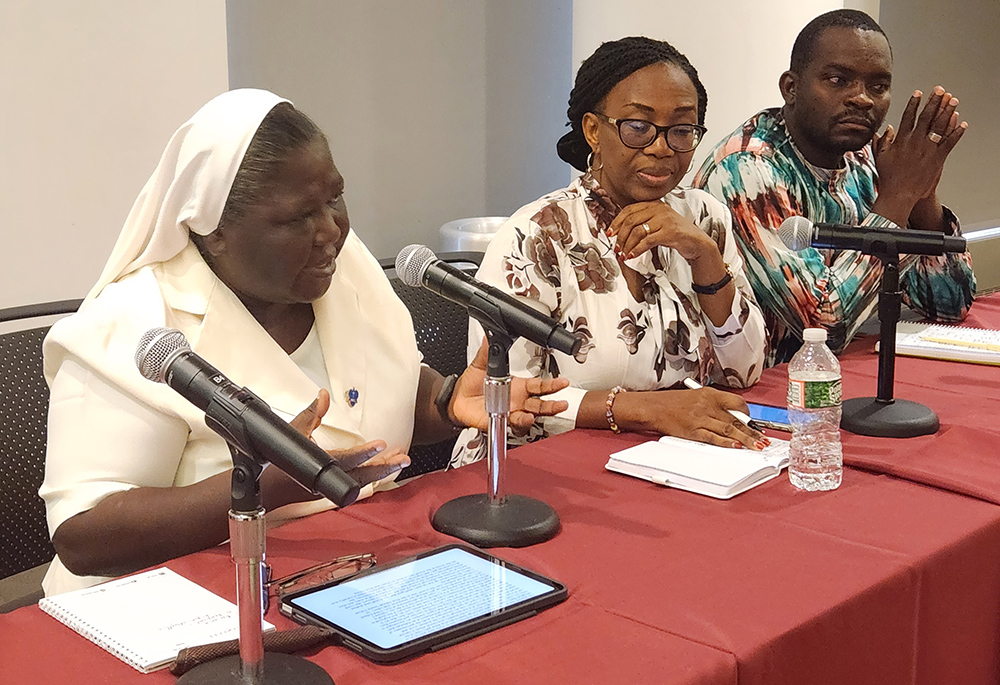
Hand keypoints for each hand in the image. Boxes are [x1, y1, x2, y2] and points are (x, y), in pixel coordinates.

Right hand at [271, 390, 408, 501]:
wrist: (269, 487)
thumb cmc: (279, 459)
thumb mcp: (293, 431)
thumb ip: (311, 413)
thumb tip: (322, 394)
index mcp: (319, 465)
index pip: (346, 459)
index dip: (365, 453)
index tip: (382, 444)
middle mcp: (327, 481)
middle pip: (361, 476)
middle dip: (384, 468)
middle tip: (403, 459)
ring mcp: (331, 489)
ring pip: (362, 482)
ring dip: (382, 472)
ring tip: (400, 461)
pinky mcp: (333, 491)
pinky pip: (358, 484)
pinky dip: (372, 476)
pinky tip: (384, 468)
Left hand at [451, 339, 569, 433]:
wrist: (457, 400)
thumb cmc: (471, 384)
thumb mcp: (480, 364)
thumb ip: (488, 351)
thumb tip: (491, 335)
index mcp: (518, 385)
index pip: (539, 385)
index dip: (552, 384)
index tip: (563, 382)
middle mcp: (518, 400)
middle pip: (541, 403)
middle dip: (554, 403)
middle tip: (563, 402)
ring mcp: (511, 412)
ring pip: (532, 415)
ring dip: (540, 414)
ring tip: (545, 410)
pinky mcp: (501, 421)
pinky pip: (514, 424)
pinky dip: (520, 422)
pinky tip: (524, 417)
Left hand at [607, 200, 717, 263]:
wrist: (697, 242)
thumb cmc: (677, 234)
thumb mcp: (659, 223)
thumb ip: (643, 223)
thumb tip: (621, 233)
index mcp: (654, 204)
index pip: (629, 210)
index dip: (616, 222)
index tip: (609, 233)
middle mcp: (659, 209)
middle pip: (631, 220)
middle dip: (620, 236)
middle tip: (615, 247)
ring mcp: (665, 220)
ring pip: (637, 231)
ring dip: (627, 245)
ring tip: (622, 254)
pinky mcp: (669, 232)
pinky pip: (647, 241)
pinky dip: (637, 249)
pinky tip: (632, 255)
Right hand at [617, 387, 767, 449]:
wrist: (654, 407)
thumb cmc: (673, 403)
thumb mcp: (696, 397)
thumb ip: (715, 406)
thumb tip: (733, 419)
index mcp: (710, 394)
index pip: (737, 403)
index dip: (748, 414)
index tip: (754, 423)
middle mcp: (708, 406)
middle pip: (736, 420)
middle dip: (752, 431)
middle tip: (763, 440)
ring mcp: (701, 419)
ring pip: (728, 430)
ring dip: (744, 439)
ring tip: (756, 446)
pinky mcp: (693, 431)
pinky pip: (713, 438)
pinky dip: (725, 442)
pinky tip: (735, 446)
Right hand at [871, 87, 966, 225]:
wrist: (899, 194)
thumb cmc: (888, 177)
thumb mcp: (880, 157)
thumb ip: (882, 141)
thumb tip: (886, 130)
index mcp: (901, 140)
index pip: (909, 117)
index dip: (914, 103)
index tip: (919, 93)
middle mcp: (915, 142)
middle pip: (927, 117)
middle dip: (934, 102)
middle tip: (940, 90)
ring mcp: (927, 149)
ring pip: (940, 126)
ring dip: (947, 112)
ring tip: (952, 100)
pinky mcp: (937, 158)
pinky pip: (949, 143)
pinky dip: (956, 133)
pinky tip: (962, 124)